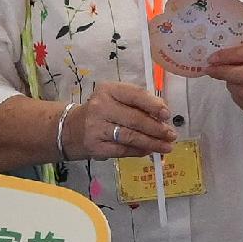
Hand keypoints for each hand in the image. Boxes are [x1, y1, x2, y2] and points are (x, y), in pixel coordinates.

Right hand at [63, 78, 180, 157]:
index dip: (153, 105)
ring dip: (152, 143)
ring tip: (166, 146)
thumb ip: (138, 103)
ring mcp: (97, 128)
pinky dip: (138, 151)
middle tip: (171, 135)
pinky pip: (123, 150)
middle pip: (135, 119)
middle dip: (157, 129)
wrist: (71, 129)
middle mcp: (101, 107)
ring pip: (130, 137)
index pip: (135, 95)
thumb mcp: (115, 99)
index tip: (167, 115)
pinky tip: (148, 151)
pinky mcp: (96, 147)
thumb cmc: (101, 111)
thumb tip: (162, 116)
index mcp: (109, 90)